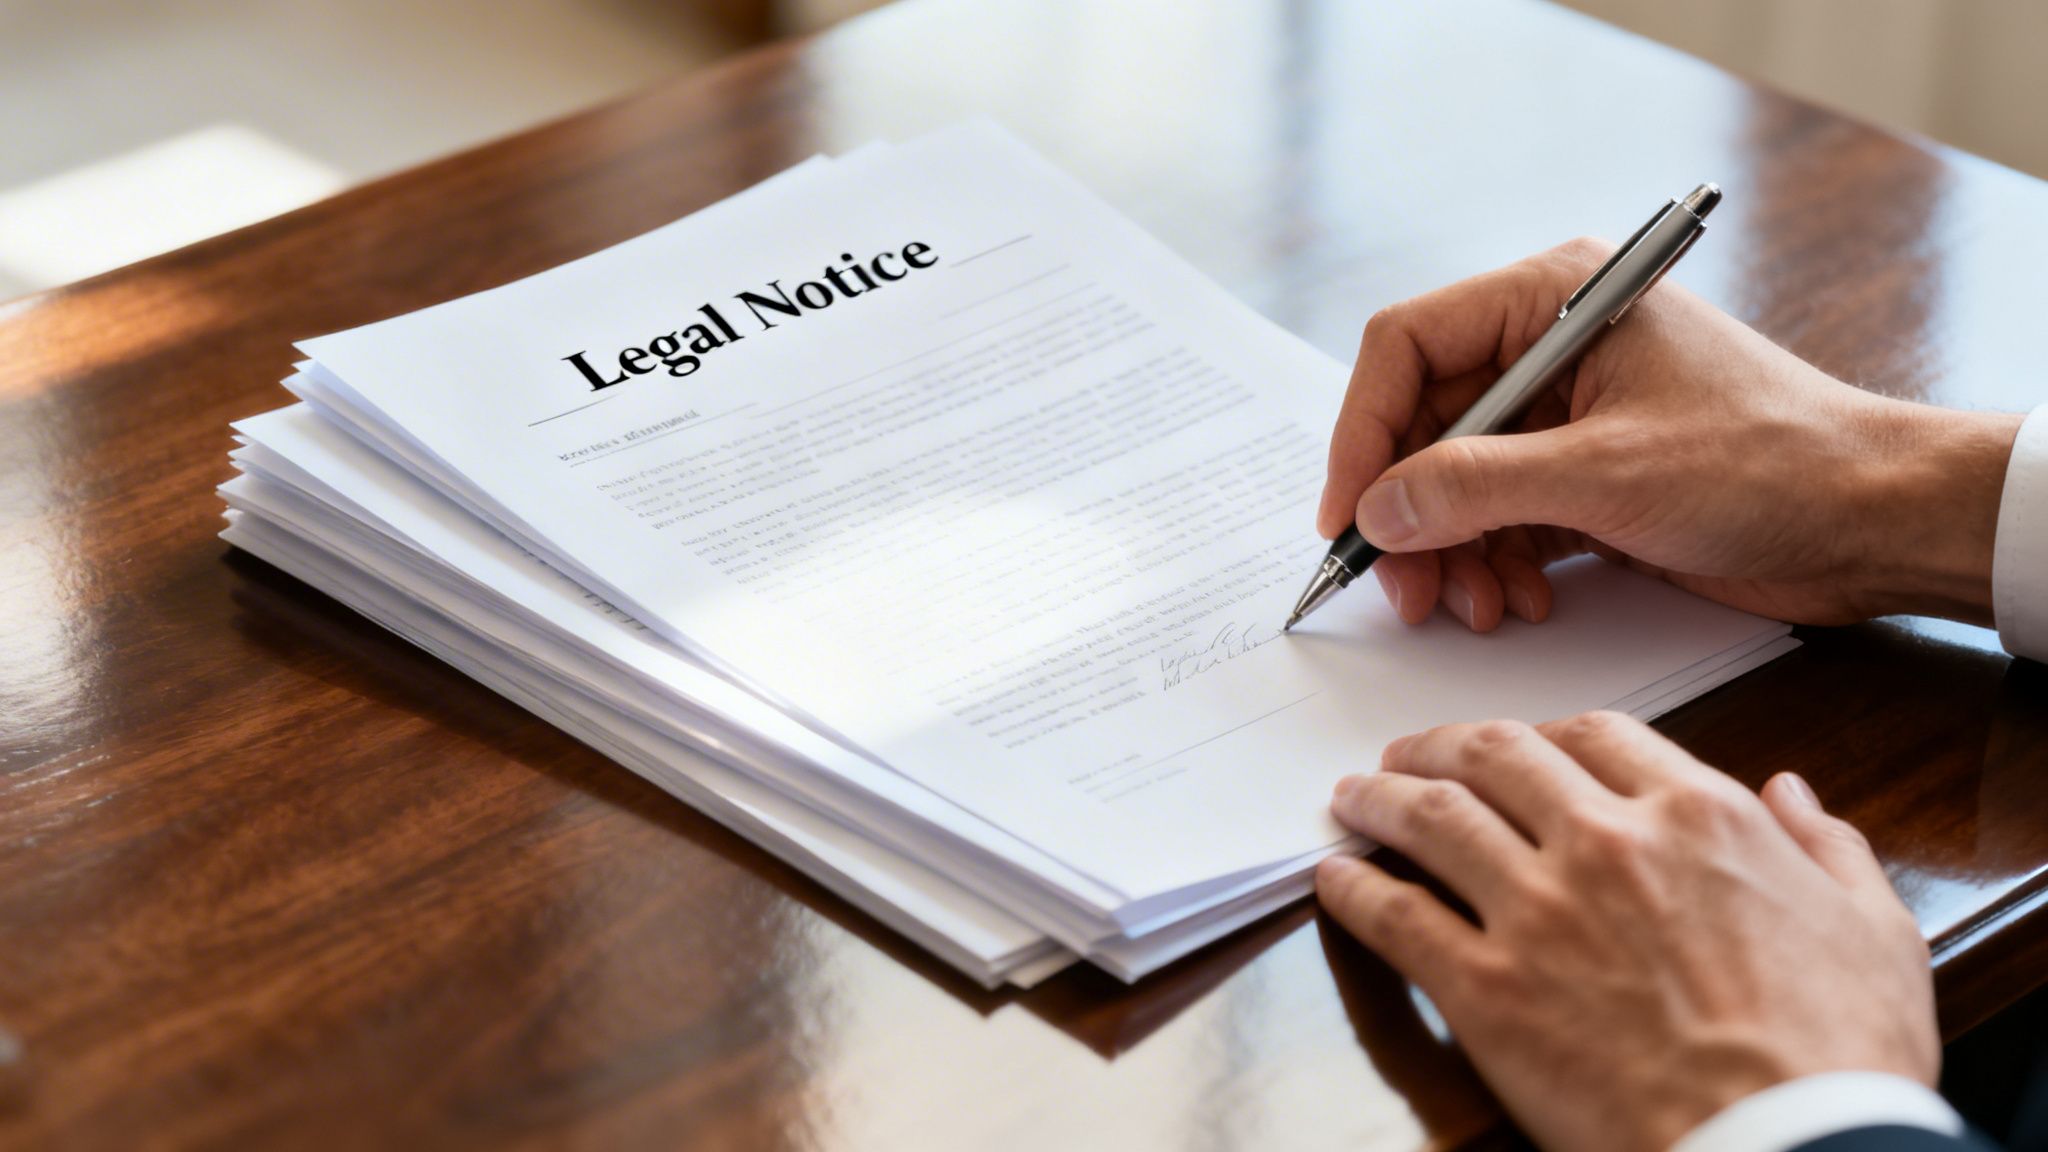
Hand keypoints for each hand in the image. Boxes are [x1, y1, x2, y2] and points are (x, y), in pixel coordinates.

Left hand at [1314, 712, 1939, 1151]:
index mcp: (1698, 816)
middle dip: (1439, 745)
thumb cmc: (1839, 1054)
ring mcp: (1537, 911)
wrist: (1787, 1148)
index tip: (1515, 744)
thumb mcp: (1874, 930)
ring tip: (1351, 798)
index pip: (1596, 735)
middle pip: (1495, 756)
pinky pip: (1396, 917)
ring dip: (1380, 799)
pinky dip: (1355, 888)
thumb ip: (1829, 847)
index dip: (1542, 732)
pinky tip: (1332, 878)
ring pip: (1432, 818)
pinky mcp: (1487, 988)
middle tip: (1405, 754)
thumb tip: (1792, 793)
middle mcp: (1606, 842)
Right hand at [1317, 240, 2023, 630]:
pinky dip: (1496, 565)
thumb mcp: (1605, 474)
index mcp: (1554, 299)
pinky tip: (1520, 602)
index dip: (1362, 432)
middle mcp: (1551, 346)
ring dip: (1453, 551)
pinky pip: (1502, 517)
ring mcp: (1568, 415)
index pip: (1407, 345)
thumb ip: (1475, 488)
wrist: (1876, 521)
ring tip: (1474, 607)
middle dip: (1410, 513)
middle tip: (1405, 589)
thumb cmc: (1770, 463)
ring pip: (1456, 481)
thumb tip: (1375, 511)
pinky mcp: (1587, 476)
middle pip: (1425, 424)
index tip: (1348, 516)